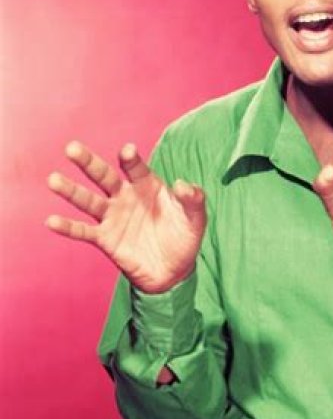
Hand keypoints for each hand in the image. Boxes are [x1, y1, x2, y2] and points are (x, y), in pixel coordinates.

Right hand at [46, 141, 206, 292]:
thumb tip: (183, 184)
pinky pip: (84, 231)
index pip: (135, 168)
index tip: (127, 152)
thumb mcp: (196, 219)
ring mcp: (113, 217)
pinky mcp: (105, 239)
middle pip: (104, 176)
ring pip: (88, 201)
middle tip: (71, 148)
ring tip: (54, 180)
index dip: (131, 159)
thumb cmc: (184, 237)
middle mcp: (125, 197)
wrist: (175, 271)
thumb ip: (193, 200)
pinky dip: (68, 227)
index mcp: (147, 185)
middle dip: (89, 162)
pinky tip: (52, 221)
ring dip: (71, 191)